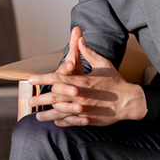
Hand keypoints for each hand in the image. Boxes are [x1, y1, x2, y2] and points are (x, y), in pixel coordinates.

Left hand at [28, 36, 147, 126]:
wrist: (129, 101)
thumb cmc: (116, 81)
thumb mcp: (103, 64)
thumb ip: (89, 52)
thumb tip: (80, 38)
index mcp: (82, 81)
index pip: (57, 79)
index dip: (42, 79)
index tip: (31, 79)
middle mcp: (80, 96)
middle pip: (54, 97)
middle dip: (40, 98)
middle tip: (30, 101)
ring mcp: (83, 109)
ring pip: (60, 112)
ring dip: (47, 114)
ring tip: (38, 116)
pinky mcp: (88, 119)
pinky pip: (70, 122)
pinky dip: (61, 122)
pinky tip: (55, 121)